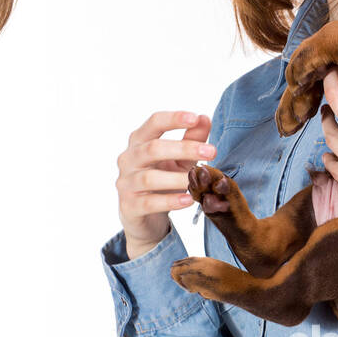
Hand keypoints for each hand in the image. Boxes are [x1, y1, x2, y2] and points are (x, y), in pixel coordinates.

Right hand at [116, 110, 216, 257]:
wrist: (145, 218)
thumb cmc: (163, 182)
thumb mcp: (180, 159)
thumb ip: (191, 140)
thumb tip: (204, 118)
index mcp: (139, 142)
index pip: (153, 123)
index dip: (173, 119)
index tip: (195, 117)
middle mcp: (128, 159)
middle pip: (152, 149)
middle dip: (183, 148)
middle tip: (211, 151)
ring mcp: (126, 183)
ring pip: (149, 178)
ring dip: (177, 178)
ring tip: (198, 180)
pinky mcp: (129, 206)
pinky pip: (149, 203)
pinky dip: (170, 201)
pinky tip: (188, 200)